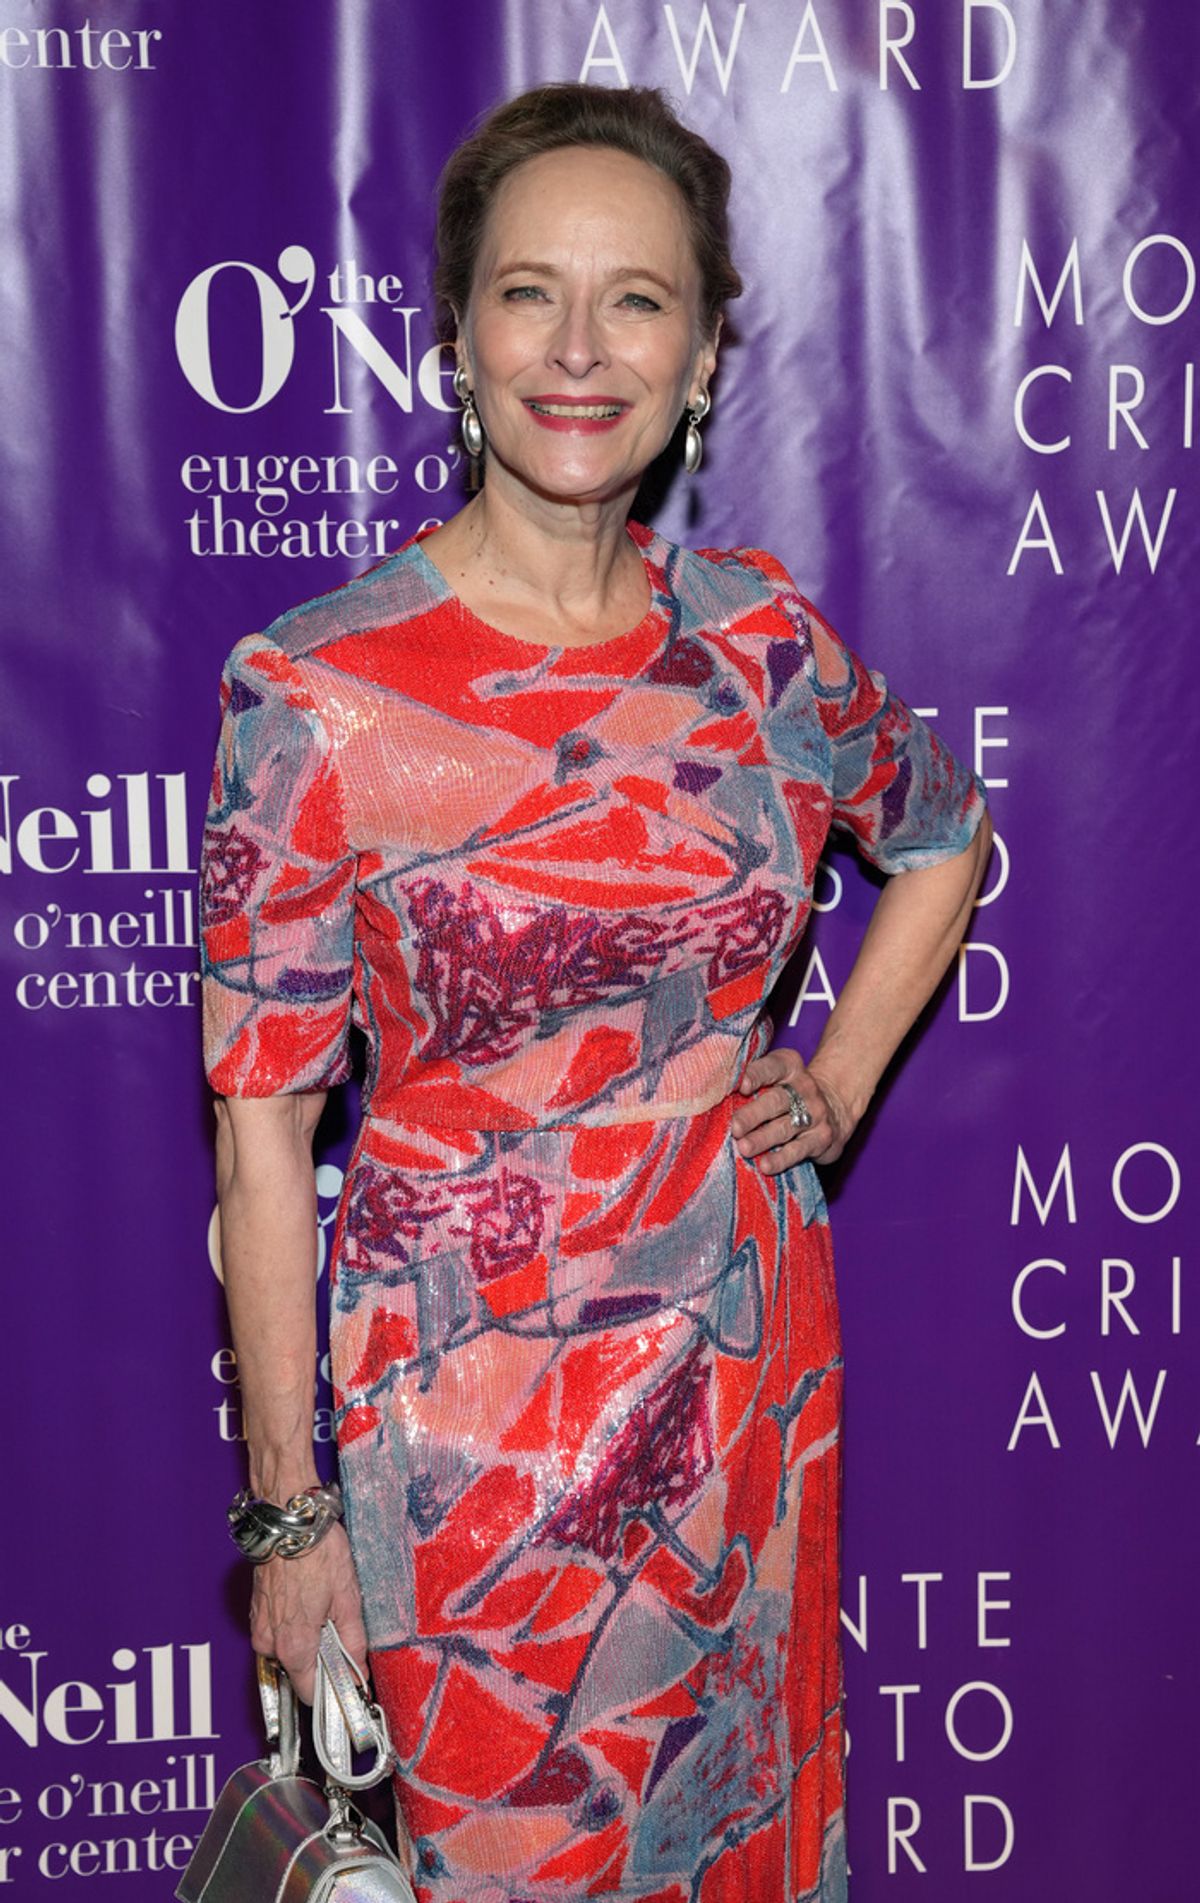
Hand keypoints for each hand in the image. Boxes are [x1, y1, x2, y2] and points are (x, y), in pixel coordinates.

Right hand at [249, 1523, 367, 1703]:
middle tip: (339, 1632)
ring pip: (288, 1652)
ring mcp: (259, 1627)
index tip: (349, 1685)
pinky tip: (309, 1603)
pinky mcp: (256, 1613)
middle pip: (298, 1672)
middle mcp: (269, 1643)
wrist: (287, 1520)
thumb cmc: (316, 1551)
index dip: (332, 1691)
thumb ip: (353, 1641)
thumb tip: (359, 1672)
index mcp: (293, 1646)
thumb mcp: (348, 1597)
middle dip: (320, 1660)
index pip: (309, 1694)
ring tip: (323, 1610)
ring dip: (306, 1642)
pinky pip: (277, 1634)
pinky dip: (293, 1627)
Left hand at [730, 1046, 855, 1172]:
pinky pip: (798, 1150)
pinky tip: (765, 1165)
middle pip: (776, 1101)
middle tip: (734, 1127)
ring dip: (762, 1139)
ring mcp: (816, 1114)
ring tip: (744, 1148)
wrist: (834, 1108)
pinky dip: (780, 1159)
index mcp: (790, 1066)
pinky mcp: (822, 1139)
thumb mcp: (777, 1077)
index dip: (756, 1075)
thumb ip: (753, 1082)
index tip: (741, 1086)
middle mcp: (805, 1088)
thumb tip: (716, 1097)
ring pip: (785, 1128)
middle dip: (753, 1115)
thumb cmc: (789, 1093)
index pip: (772, 1067)